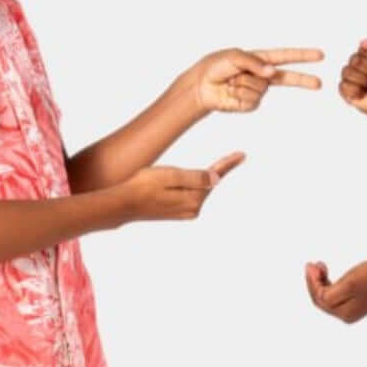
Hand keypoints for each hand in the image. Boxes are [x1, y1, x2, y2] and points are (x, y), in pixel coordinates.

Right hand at [122, 152, 244, 221]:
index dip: (228, 164)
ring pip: (200, 189)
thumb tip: (215, 178)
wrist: (124, 204)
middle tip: (235, 156)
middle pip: (209, 183)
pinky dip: (195, 184)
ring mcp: (185, 212)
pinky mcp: (177, 211)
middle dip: (218, 170)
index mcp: (193, 199)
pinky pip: (192, 194)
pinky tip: (194, 180)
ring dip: (203, 177)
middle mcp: (192, 209)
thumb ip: (195, 177)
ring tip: (211, 166)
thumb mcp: (171, 176)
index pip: (214, 177)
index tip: (242, 155)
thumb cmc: (143, 186)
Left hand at [192, 47, 323, 113]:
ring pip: (260, 88)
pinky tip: (231, 92)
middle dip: (303, 80)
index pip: (286, 57)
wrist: (202, 86)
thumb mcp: (235, 57)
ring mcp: (257, 90)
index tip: (321, 55)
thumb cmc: (216, 67)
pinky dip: (240, 95)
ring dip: (244, 84)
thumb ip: (254, 63)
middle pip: (287, 78)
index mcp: (260, 59)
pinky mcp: (250, 104)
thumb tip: (271, 73)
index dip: (303, 56)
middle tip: (320, 83)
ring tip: (231, 81)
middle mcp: (261, 75)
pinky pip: (252, 100)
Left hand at [304, 259, 366, 322]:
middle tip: (311, 264)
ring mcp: (350, 310)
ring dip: (320, 281)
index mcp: (343, 313)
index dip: (312, 282)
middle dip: (314, 282)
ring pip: (327, 296)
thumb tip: (319, 294)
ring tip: (319, 265)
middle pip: (321, 299)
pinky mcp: (355, 302)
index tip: (310, 265)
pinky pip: (335, 294)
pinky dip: (329, 283)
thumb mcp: (349, 283)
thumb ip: (331, 292)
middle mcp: (346, 315)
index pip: (320, 298)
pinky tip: (327, 273)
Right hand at [338, 34, 366, 121]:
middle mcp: (356, 64)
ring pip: (347, 71)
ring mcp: (350, 77)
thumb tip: (362, 42)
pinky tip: (364, 93)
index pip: (362, 49)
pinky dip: (356, 90)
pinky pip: (343, 85)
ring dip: (363, 80)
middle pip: (354, 59)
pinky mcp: (346, 91)